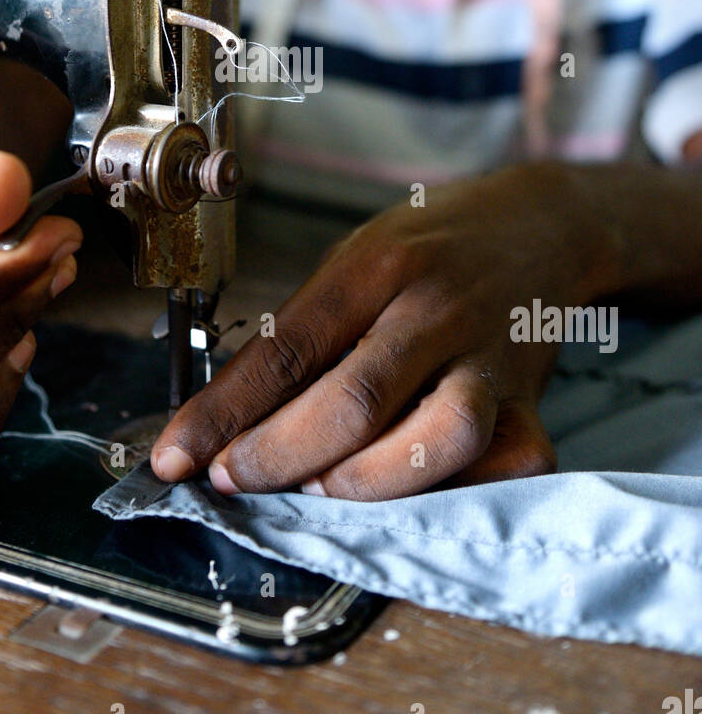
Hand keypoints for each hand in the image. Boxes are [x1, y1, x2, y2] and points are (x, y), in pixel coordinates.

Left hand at [152, 165, 612, 499]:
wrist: (537, 224)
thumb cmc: (426, 248)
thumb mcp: (353, 260)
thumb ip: (302, 331)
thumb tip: (227, 416)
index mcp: (377, 267)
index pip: (286, 348)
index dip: (223, 412)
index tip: (176, 456)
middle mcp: (434, 309)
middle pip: (354, 400)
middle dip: (277, 456)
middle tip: (233, 479)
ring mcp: (489, 355)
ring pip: (439, 435)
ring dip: (368, 480)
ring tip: (323, 486)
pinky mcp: (531, 398)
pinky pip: (508, 461)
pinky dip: (458, 489)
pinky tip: (416, 489)